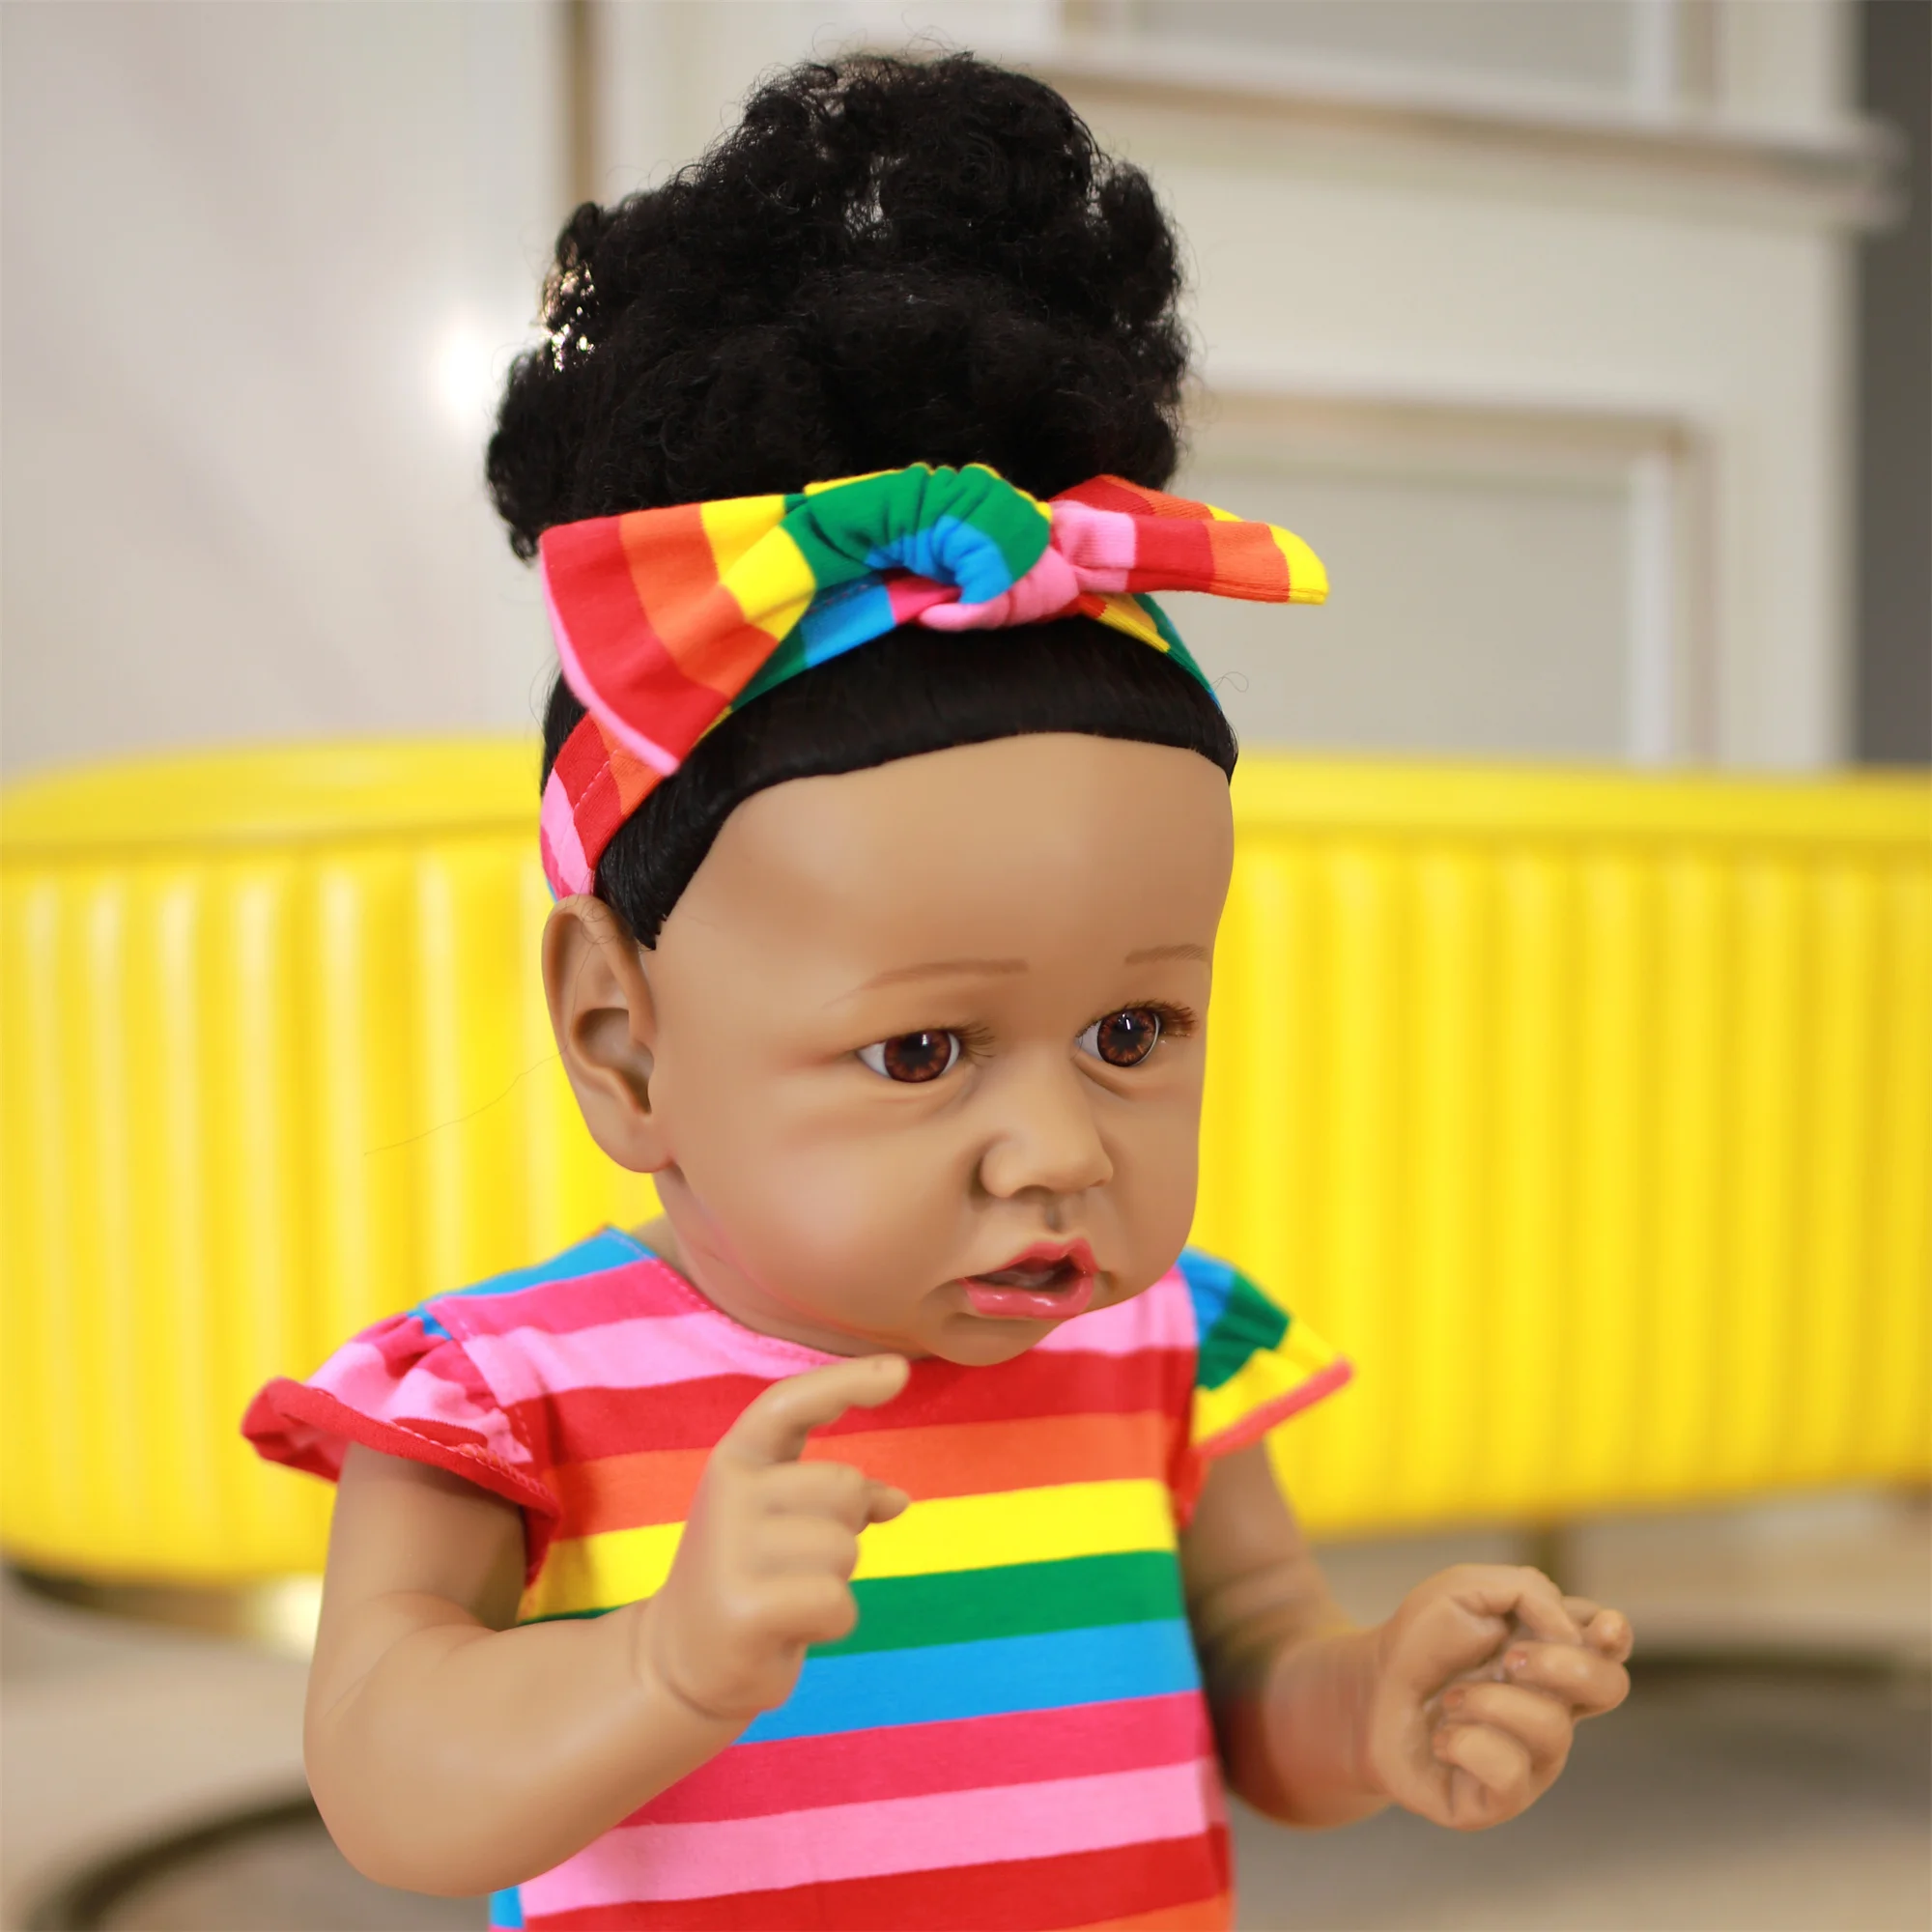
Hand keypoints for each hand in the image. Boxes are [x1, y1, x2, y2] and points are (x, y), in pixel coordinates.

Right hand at [633, 1354, 910, 1725]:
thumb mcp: (783, 1522)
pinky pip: (837, 1603)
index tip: (898, 1371)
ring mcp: (731, 1550)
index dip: (845, 1382)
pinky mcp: (746, 1608)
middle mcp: (728, 1492)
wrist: (680, 1660)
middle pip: (845, 1485)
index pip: (790, 1404)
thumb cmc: (749, 1577)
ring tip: (787, 1596)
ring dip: (835, 1581)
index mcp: (737, 1460)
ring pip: (845, 1548)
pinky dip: (831, 1622)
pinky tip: (791, 1628)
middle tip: (798, 1562)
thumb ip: (835, 1497)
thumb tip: (898, 1498)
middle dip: (846, 1526)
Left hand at [1363, 1564, 1631, 1830]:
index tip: (1599, 1629)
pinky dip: (1467, 1742)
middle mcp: (1554, 1708)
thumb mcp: (1463, 1591)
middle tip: (1512, 1658)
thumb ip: (1524, 1591)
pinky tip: (1444, 1737)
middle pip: (1608, 1688)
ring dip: (1489, 1701)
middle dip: (1566, 1666)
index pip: (1608, 1648)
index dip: (1615, 1636)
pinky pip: (1509, 1773)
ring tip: (1452, 1698)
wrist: (1368, 1691)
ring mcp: (1534, 1757)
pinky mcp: (1501, 1797)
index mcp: (1552, 1656)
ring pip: (1551, 1730)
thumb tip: (1571, 1632)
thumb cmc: (1421, 1642)